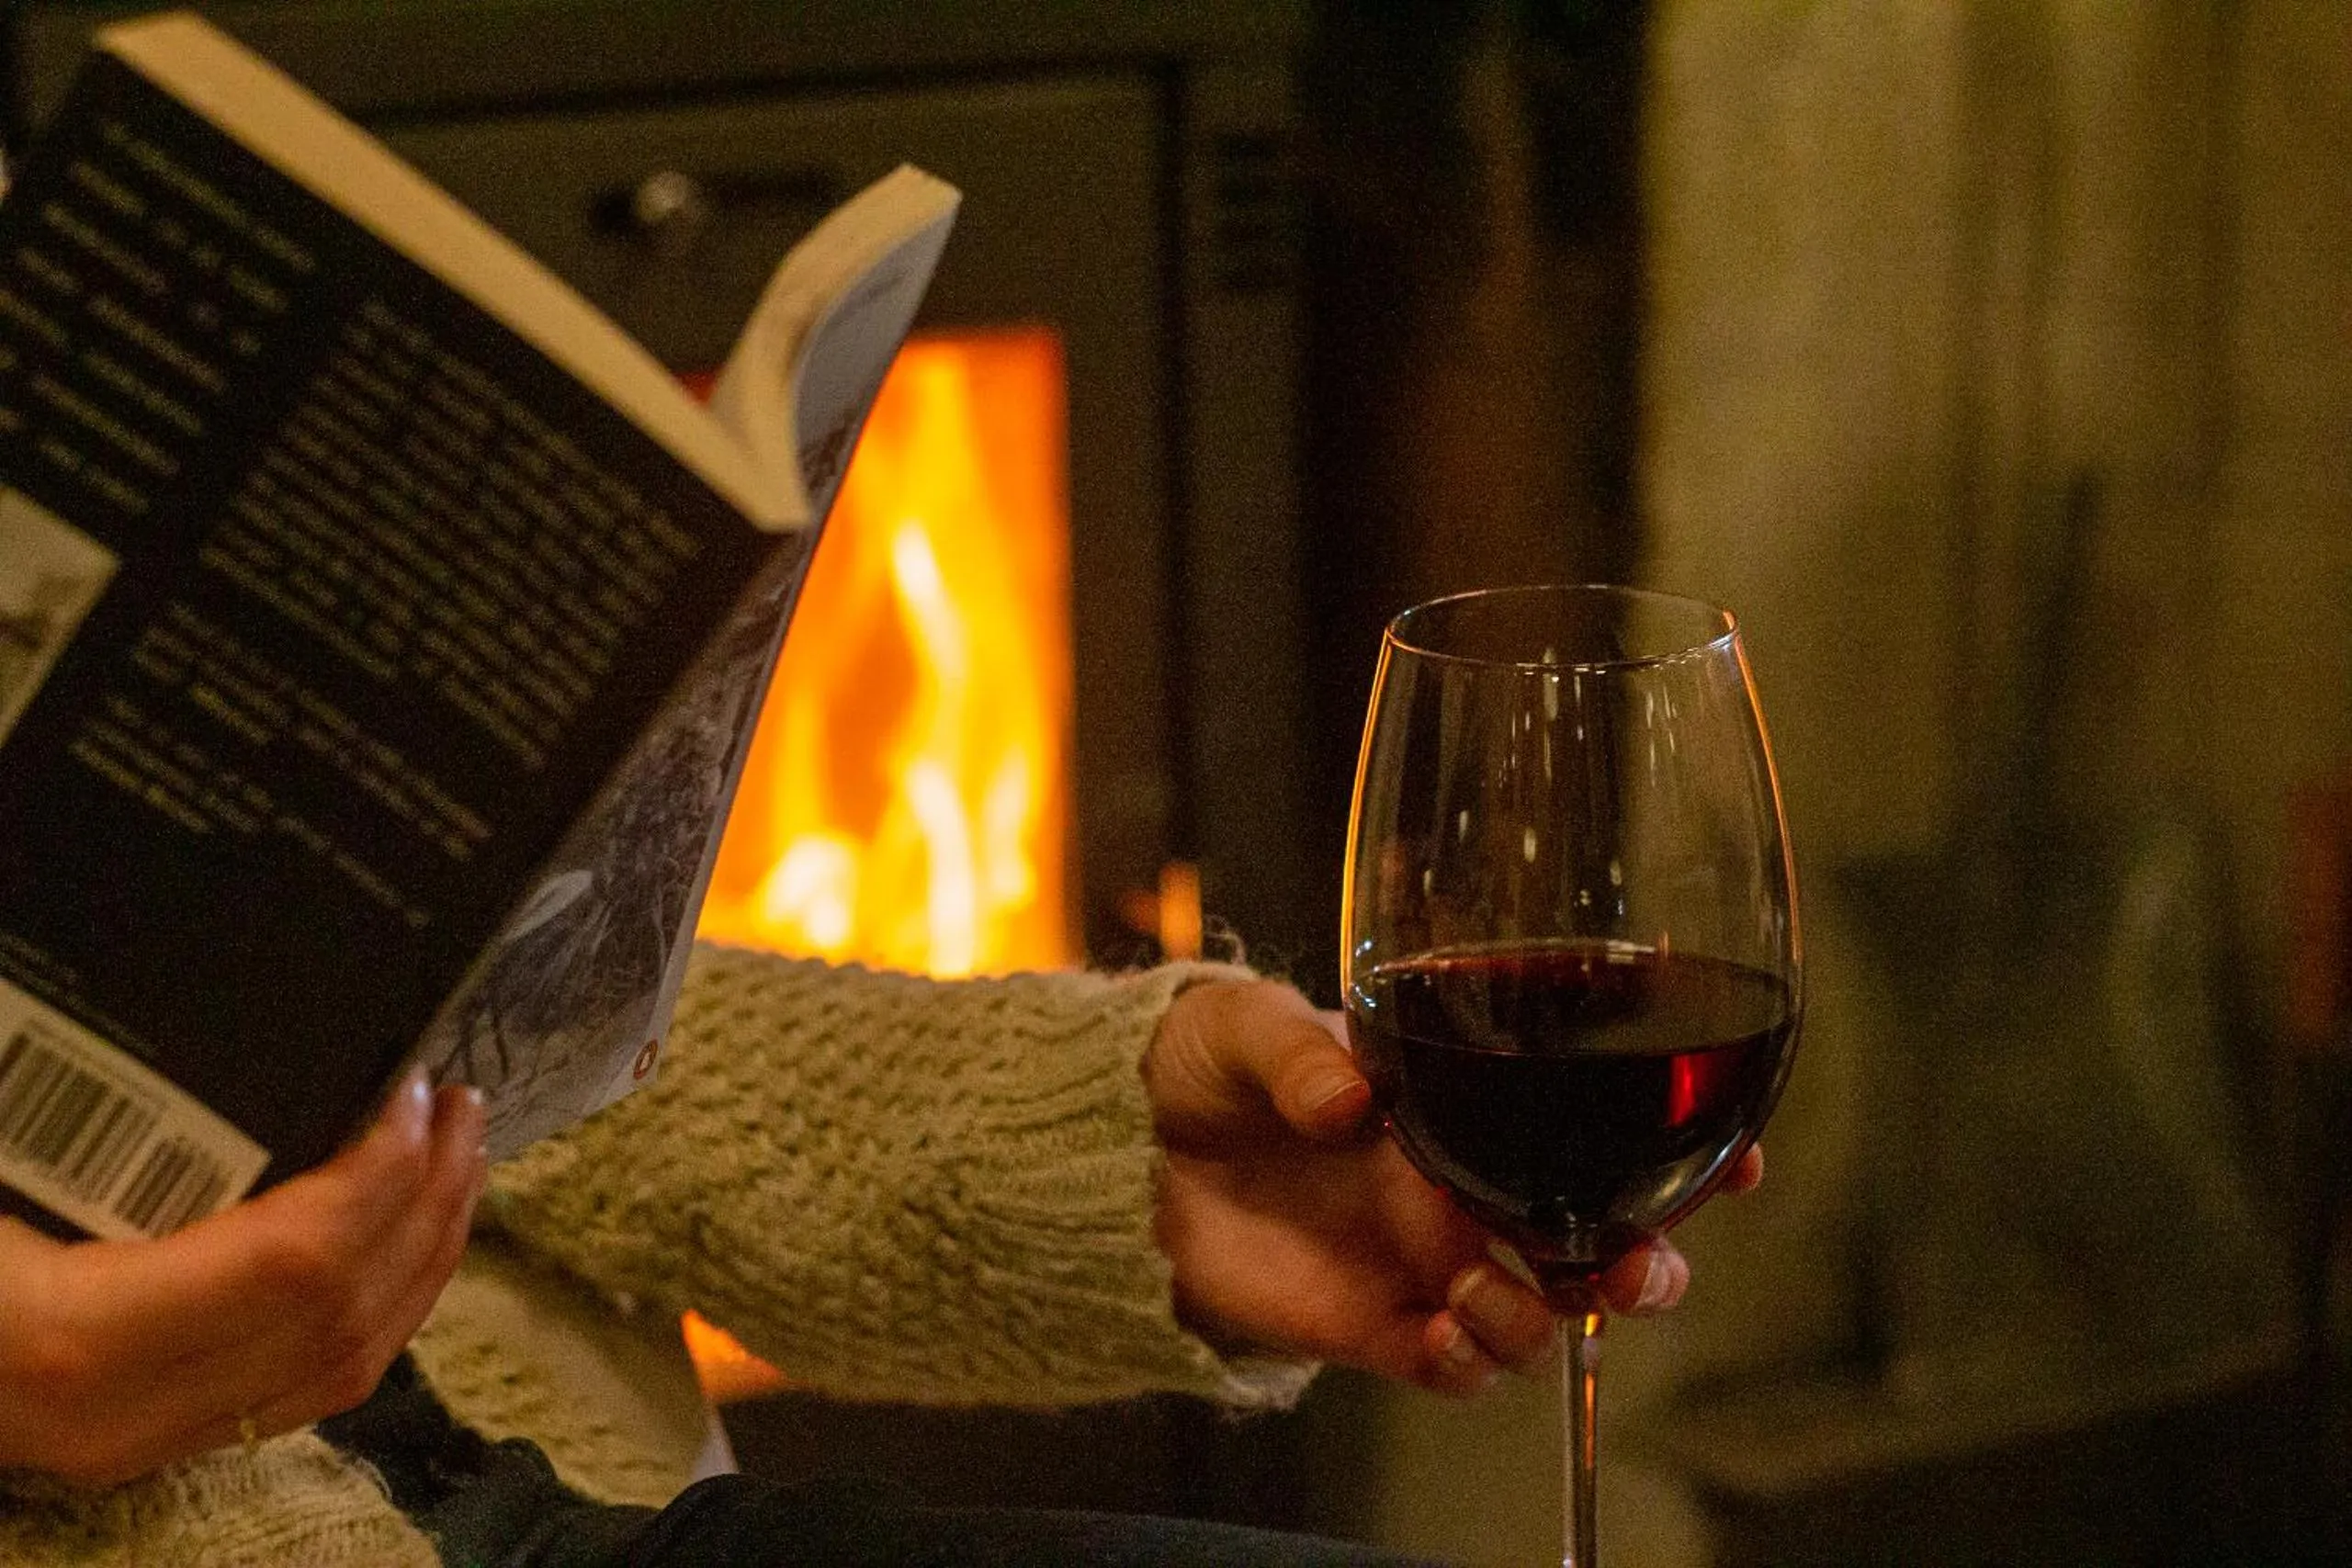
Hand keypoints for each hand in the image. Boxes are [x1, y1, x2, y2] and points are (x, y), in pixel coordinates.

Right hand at [0, 1072, 485, 1484]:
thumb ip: (77, 1113)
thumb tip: (143, 1019)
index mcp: (71, 1340)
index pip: (291, 1264)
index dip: (374, 1175)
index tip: (409, 1087)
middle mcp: (121, 1413)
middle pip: (342, 1315)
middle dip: (427, 1203)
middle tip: (460, 1101)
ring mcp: (140, 1444)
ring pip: (345, 1364)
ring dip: (424, 1252)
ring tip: (457, 1150)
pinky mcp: (150, 1442)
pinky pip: (305, 1386)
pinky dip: (380, 1304)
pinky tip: (400, 1231)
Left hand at [1145, 979, 1761, 1394]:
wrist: (1114, 1152)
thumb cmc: (1195, 1063)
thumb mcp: (1242, 1028)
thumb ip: (1301, 1059)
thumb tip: (1353, 1105)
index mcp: (1462, 1100)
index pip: (1596, 1121)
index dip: (1682, 1145)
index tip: (1739, 1161)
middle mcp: (1464, 1183)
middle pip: (1601, 1237)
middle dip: (1646, 1259)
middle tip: (1637, 1265)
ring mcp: (1426, 1258)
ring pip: (1545, 1313)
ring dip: (1546, 1315)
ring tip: (1483, 1291)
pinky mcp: (1375, 1325)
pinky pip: (1461, 1368)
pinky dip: (1471, 1363)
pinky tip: (1441, 1333)